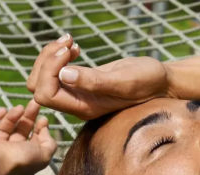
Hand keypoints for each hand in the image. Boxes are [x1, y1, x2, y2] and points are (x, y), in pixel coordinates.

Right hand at [0, 99, 55, 174]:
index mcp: (24, 158)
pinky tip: (2, 110)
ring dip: (13, 116)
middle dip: (29, 117)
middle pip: (21, 132)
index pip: (34, 142)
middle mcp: (9, 153)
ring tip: (20, 107)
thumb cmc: (18, 160)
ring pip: (5, 128)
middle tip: (35, 103)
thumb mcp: (43, 155)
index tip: (44, 118)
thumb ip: (49, 144)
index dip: (40, 129)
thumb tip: (45, 130)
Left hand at [27, 34, 169, 119]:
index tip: (70, 52)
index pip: (45, 94)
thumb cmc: (147, 82)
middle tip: (68, 43)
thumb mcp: (123, 80)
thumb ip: (93, 81)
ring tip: (70, 42)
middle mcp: (76, 103)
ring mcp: (77, 93)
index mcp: (83, 107)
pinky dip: (58, 55)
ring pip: (43, 77)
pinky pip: (55, 71)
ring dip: (50, 55)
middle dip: (46, 61)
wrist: (161, 82)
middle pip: (38, 87)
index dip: (49, 70)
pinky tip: (75, 47)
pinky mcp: (80, 82)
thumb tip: (64, 75)